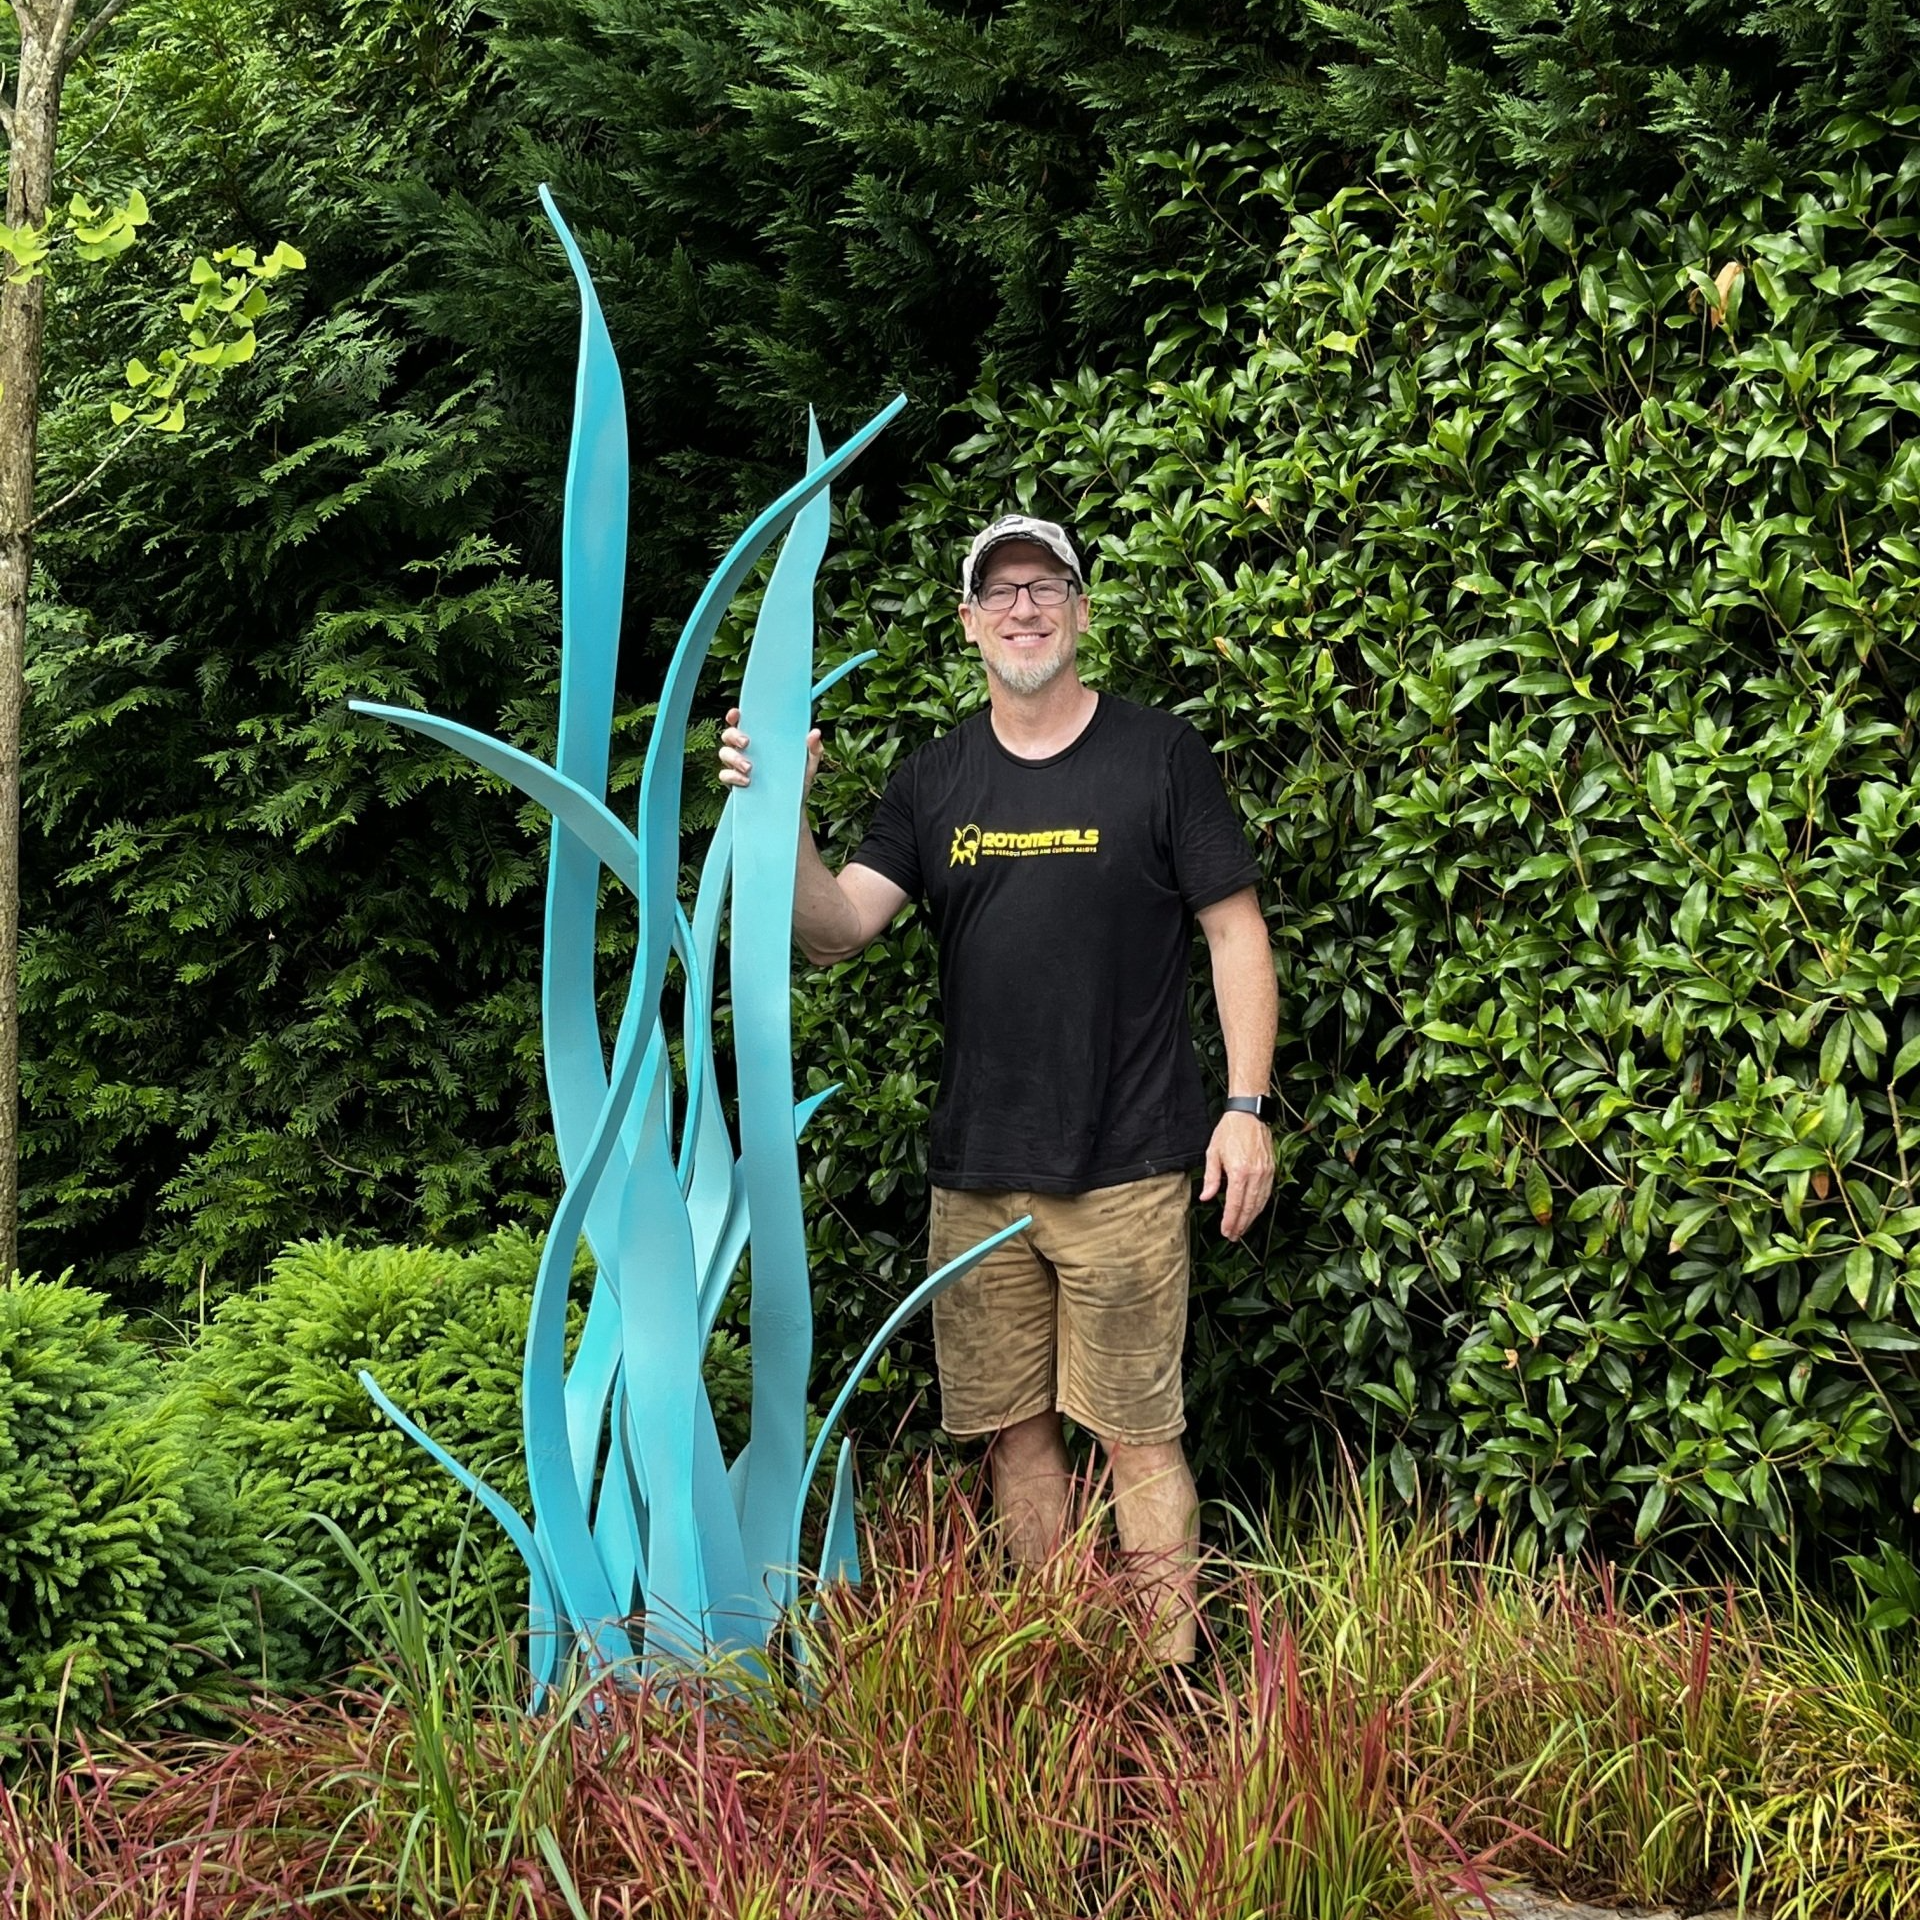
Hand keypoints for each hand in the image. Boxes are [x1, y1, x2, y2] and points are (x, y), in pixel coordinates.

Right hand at [717, 708, 822, 793]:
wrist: (793, 806)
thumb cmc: (799, 779)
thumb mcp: (808, 764)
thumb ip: (813, 749)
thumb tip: (815, 733)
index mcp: (761, 739)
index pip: (743, 722)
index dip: (735, 716)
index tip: (737, 714)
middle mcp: (746, 749)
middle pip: (728, 735)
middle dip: (733, 735)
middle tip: (746, 742)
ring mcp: (738, 765)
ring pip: (724, 753)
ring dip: (733, 757)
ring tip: (749, 767)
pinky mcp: (735, 782)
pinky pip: (724, 775)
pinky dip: (732, 776)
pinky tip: (746, 781)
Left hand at [1200, 1110, 1273, 1241]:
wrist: (1249, 1114)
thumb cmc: (1229, 1131)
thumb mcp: (1213, 1153)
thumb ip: (1211, 1178)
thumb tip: (1206, 1198)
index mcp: (1239, 1172)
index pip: (1235, 1204)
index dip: (1230, 1220)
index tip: (1226, 1231)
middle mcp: (1255, 1174)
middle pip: (1249, 1207)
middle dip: (1241, 1224)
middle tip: (1234, 1236)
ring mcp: (1266, 1172)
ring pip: (1260, 1202)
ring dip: (1251, 1218)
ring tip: (1243, 1228)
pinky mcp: (1272, 1169)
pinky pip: (1267, 1193)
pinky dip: (1260, 1205)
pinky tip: (1254, 1212)